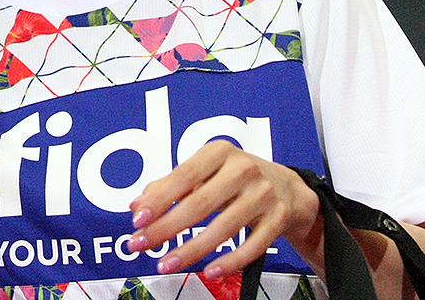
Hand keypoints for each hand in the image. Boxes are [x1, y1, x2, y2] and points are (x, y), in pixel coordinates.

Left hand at [128, 141, 321, 280]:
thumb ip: (169, 186)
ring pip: (224, 228)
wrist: (287, 187)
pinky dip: (229, 262)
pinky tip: (208, 271)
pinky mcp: (279, 218)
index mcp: (219, 152)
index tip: (138, 219)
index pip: (184, 175)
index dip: (159, 199)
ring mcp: (263, 194)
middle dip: (166, 228)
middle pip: (200, 204)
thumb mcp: (205, 171)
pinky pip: (252, 246)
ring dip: (191, 250)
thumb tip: (137, 207)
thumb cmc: (235, 177)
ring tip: (166, 263)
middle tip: (141, 245)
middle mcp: (243, 169)